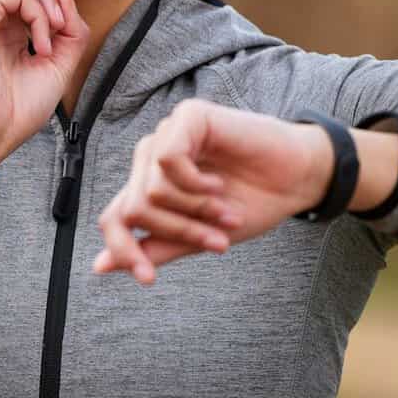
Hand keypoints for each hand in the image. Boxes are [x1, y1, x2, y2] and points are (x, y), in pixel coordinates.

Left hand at [91, 99, 328, 283]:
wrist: (296, 180)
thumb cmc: (251, 203)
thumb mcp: (199, 236)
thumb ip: (153, 247)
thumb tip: (100, 266)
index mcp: (148, 186)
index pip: (113, 219)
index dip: (125, 251)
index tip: (149, 280)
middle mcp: (150, 159)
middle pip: (135, 208)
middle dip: (180, 231)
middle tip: (219, 242)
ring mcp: (166, 135)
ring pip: (151, 189)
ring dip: (195, 211)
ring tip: (228, 213)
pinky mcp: (187, 117)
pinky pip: (169, 159)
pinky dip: (196, 183)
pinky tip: (219, 184)